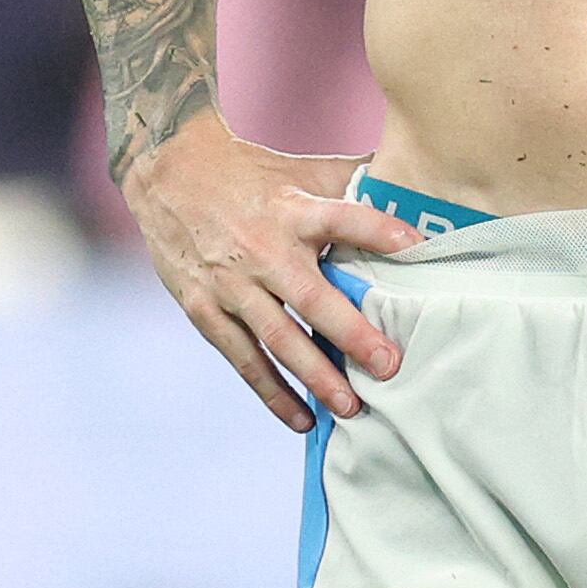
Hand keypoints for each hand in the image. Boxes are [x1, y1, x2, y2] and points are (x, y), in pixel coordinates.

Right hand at [121, 112, 421, 431]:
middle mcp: (262, 250)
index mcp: (293, 210)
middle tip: (389, 366)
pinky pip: (242, 357)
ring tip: (351, 407)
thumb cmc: (252, 174)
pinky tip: (301, 418)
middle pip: (311, 298)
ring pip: (276, 338)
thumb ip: (355, 179)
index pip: (343, 218)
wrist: (170, 173)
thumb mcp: (302, 169)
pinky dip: (271, 391)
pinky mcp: (203, 308)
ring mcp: (230, 285)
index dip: (379, 230)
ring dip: (314, 376)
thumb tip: (416, 179)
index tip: (417, 246)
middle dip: (351, 335)